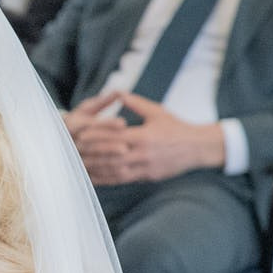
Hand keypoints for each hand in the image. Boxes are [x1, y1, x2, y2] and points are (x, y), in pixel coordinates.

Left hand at [71, 93, 225, 184]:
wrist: (198, 148)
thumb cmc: (177, 127)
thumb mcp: (157, 111)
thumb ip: (137, 104)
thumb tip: (120, 93)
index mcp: (144, 136)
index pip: (115, 137)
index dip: (96, 136)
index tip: (80, 135)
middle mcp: (143, 154)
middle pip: (111, 156)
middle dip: (91, 155)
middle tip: (74, 153)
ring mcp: (145, 168)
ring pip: (115, 171)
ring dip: (96, 170)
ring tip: (79, 166)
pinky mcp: (147, 177)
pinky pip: (123, 180)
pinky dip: (107, 180)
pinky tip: (94, 179)